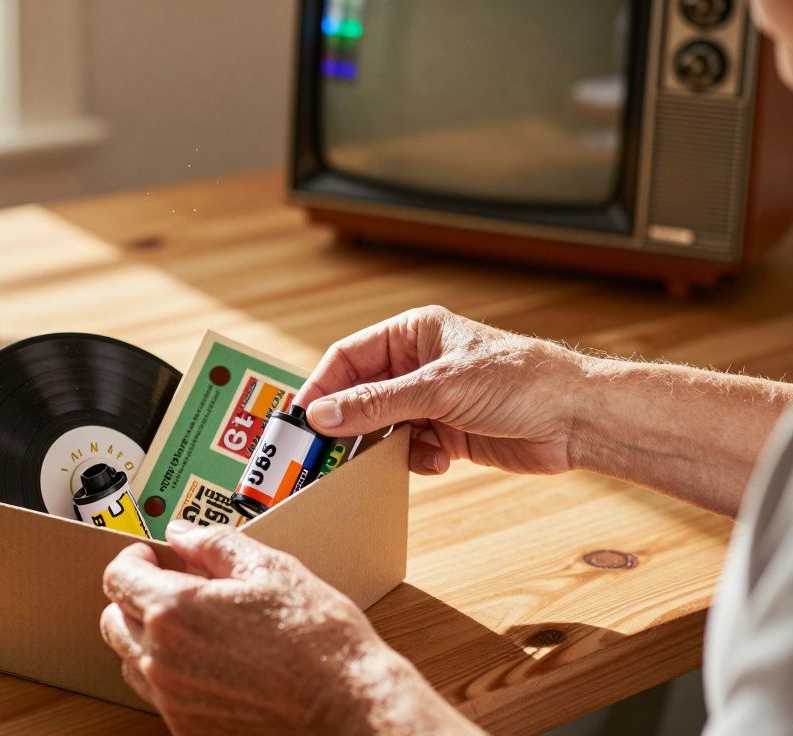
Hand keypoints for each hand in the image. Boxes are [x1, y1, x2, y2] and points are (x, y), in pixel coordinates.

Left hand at [100, 521, 480, 734]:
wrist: (349, 708)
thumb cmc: (319, 642)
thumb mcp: (270, 570)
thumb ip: (214, 545)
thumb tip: (183, 533)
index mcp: (176, 611)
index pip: (118, 577)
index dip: (132, 558)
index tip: (150, 555)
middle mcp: (164, 660)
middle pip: (113, 621)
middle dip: (134, 597)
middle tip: (168, 585)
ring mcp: (174, 701)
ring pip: (132, 663)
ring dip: (147, 638)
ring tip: (192, 626)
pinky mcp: (190, 730)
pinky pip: (160, 697)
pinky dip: (171, 675)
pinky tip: (210, 662)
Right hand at [294, 305, 585, 475]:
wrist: (578, 419)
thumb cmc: (520, 380)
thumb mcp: (439, 388)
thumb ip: (376, 403)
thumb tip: (322, 414)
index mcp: (412, 335)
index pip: (348, 357)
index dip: (322, 386)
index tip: (301, 417)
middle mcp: (418, 366)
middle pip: (360, 395)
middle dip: (349, 423)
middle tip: (326, 450)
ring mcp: (432, 401)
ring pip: (382, 427)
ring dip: (384, 446)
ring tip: (390, 457)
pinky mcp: (448, 433)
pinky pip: (409, 450)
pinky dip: (416, 460)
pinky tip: (438, 461)